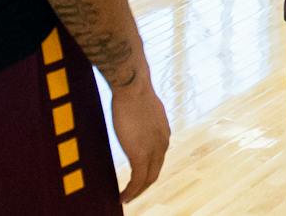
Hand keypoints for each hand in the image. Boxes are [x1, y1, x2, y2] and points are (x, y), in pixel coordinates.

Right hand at [111, 81, 172, 201]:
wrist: (133, 87)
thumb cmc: (134, 91)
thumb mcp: (143, 106)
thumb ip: (142, 117)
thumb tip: (133, 112)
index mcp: (163, 134)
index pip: (158, 159)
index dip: (148, 170)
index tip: (138, 177)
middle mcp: (163, 144)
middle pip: (155, 172)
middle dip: (144, 186)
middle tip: (132, 194)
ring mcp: (153, 150)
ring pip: (147, 179)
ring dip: (136, 192)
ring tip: (126, 198)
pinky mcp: (140, 155)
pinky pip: (137, 181)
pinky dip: (131, 192)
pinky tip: (122, 197)